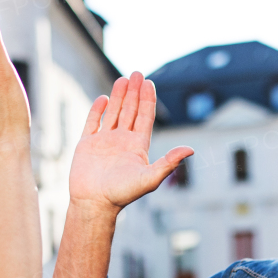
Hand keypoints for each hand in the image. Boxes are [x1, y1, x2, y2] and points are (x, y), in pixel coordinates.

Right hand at [69, 72, 192, 214]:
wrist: (94, 204)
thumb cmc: (122, 194)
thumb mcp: (150, 178)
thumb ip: (169, 162)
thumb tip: (191, 150)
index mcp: (137, 146)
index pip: (145, 117)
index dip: (148, 100)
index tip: (149, 82)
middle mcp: (122, 141)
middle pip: (130, 111)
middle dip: (134, 92)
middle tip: (137, 73)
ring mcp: (104, 142)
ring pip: (113, 113)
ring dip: (119, 96)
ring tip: (123, 79)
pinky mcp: (87, 145)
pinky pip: (92, 123)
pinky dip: (97, 110)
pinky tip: (104, 99)